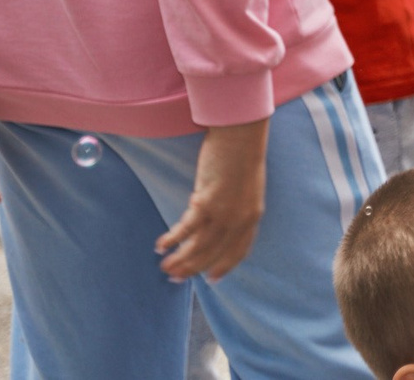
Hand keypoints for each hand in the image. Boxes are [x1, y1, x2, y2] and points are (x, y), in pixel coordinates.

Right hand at [156, 119, 268, 280]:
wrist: (241, 134)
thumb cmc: (242, 155)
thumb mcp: (246, 188)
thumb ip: (237, 206)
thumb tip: (218, 219)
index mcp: (252, 216)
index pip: (239, 251)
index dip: (224, 266)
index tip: (212, 279)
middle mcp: (240, 220)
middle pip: (214, 253)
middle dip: (194, 268)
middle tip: (177, 279)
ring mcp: (223, 213)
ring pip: (198, 246)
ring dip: (180, 260)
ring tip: (165, 268)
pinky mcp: (206, 203)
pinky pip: (186, 229)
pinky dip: (172, 240)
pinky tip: (161, 246)